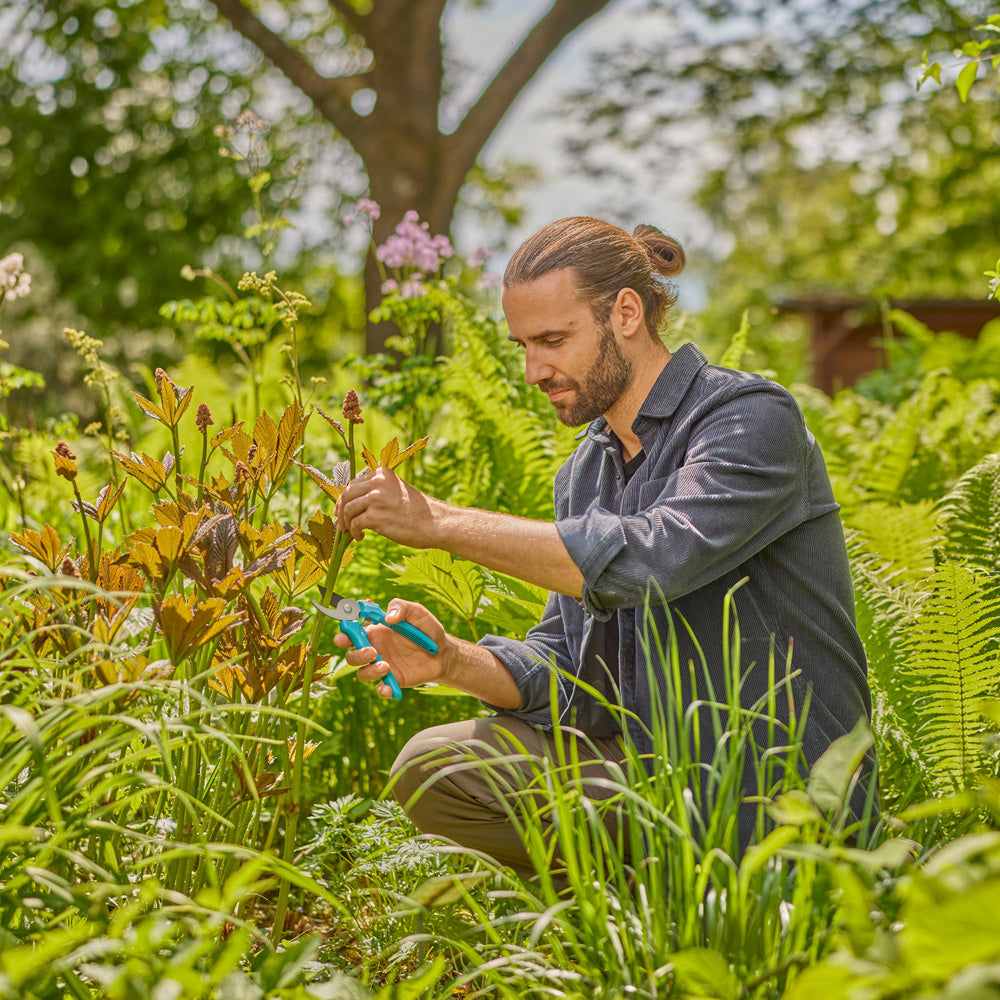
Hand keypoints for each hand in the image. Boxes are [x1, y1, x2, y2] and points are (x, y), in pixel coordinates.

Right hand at [333, 599, 451, 698]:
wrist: (443, 652)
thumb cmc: (427, 629)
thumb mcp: (416, 612)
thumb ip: (401, 607)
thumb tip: (388, 616)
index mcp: (375, 631)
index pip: (351, 631)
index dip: (344, 631)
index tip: (346, 630)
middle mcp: (374, 649)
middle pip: (351, 655)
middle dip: (355, 654)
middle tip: (371, 651)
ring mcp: (382, 666)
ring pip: (362, 673)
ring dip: (369, 671)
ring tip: (385, 666)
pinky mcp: (393, 680)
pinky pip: (381, 688)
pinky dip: (382, 689)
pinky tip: (389, 687)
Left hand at [335, 467, 441, 546]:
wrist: (435, 523)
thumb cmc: (417, 511)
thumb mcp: (397, 492)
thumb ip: (378, 491)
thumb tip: (353, 503)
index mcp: (382, 474)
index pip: (355, 483)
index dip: (345, 498)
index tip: (341, 510)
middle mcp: (377, 482)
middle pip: (347, 494)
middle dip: (341, 510)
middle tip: (341, 525)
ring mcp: (376, 498)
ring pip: (348, 509)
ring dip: (348, 524)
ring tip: (354, 532)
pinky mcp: (376, 515)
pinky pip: (355, 524)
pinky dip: (355, 532)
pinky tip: (362, 537)